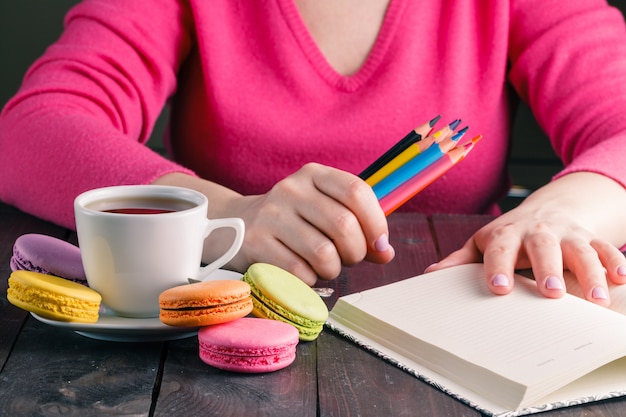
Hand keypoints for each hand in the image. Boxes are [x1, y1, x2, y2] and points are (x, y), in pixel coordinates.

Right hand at [157, 164, 394, 285]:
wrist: (236, 225)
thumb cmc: (294, 222)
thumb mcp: (324, 211)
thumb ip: (359, 227)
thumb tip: (385, 253)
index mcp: (314, 174)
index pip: (356, 191)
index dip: (376, 223)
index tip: (379, 245)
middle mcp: (291, 189)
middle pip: (344, 226)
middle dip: (356, 253)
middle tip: (349, 259)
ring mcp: (270, 215)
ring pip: (323, 254)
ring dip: (333, 270)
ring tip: (326, 267)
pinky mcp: (255, 243)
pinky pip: (298, 272)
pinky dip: (309, 280)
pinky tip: (303, 272)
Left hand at [426, 173, 625, 305]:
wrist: (546, 209)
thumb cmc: (508, 236)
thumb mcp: (482, 243)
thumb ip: (459, 260)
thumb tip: (428, 276)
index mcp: (505, 234)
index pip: (499, 249)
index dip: (498, 267)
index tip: (498, 288)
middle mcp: (537, 232)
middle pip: (543, 246)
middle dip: (548, 268)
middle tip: (551, 294)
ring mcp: (566, 234)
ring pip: (580, 249)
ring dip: (590, 272)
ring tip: (598, 299)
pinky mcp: (589, 238)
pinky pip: (604, 247)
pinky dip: (614, 262)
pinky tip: (621, 280)